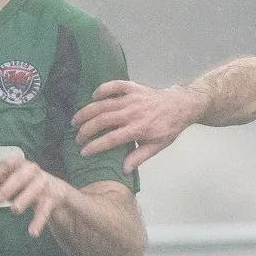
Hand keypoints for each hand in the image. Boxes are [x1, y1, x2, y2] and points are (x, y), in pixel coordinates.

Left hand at [0, 154, 73, 236]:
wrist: (58, 193)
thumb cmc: (26, 186)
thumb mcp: (13, 183)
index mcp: (20, 164)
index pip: (7, 164)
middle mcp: (33, 170)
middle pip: (21, 176)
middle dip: (8, 186)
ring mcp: (44, 183)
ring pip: (34, 190)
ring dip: (24, 199)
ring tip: (14, 210)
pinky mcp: (54, 198)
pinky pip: (45, 210)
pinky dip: (38, 221)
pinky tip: (33, 233)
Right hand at [71, 80, 202, 170]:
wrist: (180, 106)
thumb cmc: (168, 128)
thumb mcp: (157, 146)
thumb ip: (139, 157)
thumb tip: (124, 170)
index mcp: (139, 129)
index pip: (111, 139)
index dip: (95, 146)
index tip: (83, 152)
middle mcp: (132, 112)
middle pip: (103, 120)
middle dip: (86, 130)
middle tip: (77, 138)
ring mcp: (131, 98)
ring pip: (103, 104)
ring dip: (87, 112)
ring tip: (75, 121)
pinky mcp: (132, 87)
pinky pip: (114, 86)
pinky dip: (102, 89)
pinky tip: (93, 97)